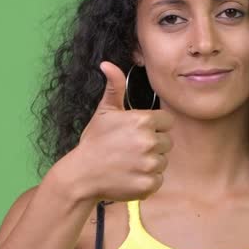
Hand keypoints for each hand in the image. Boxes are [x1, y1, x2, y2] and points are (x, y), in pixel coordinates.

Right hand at [67, 61, 174, 201]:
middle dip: (153, 145)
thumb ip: (114, 88)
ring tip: (129, 163)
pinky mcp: (148, 184)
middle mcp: (149, 142)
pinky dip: (147, 179)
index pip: (166, 122)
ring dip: (150, 163)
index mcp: (142, 121)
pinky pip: (158, 179)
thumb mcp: (104, 112)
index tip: (138, 133)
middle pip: (167, 142)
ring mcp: (149, 165)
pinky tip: (130, 175)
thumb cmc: (94, 142)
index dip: (154, 127)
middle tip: (131, 150)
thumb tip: (107, 64)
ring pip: (163, 161)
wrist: (82, 175)